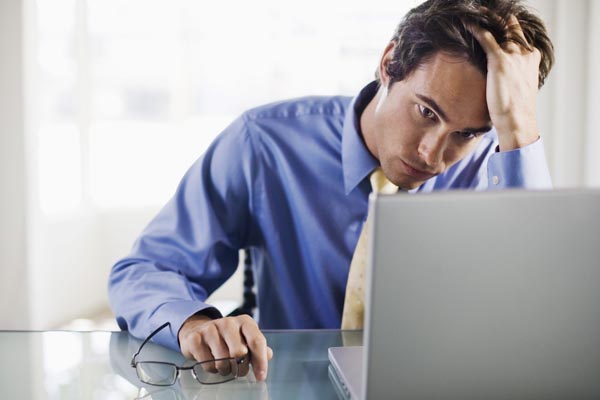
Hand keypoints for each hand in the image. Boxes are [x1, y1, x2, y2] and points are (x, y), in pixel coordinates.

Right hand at [178, 313, 273, 380]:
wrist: (199, 330)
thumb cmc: (227, 337)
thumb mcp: (245, 338)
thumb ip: (258, 347)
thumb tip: (268, 355)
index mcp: (244, 321)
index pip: (256, 341)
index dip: (260, 361)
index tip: (261, 376)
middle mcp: (228, 322)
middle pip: (239, 353)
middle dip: (241, 368)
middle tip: (239, 369)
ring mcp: (210, 329)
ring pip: (223, 361)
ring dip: (226, 370)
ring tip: (225, 365)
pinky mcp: (195, 338)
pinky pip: (208, 364)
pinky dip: (212, 369)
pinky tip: (212, 361)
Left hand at [470, 16, 541, 150]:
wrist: (518, 120)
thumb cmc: (516, 110)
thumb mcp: (520, 88)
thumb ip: (514, 78)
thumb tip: (504, 81)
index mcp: (531, 59)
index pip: (521, 37)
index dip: (510, 29)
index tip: (500, 24)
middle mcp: (525, 53)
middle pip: (512, 28)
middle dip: (501, 19)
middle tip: (486, 12)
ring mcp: (513, 55)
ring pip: (500, 29)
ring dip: (487, 19)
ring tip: (475, 12)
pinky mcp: (499, 60)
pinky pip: (486, 37)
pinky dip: (475, 28)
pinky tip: (466, 22)